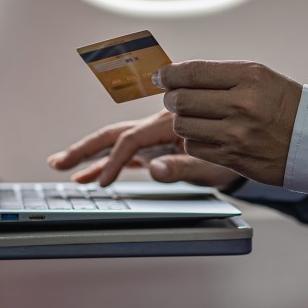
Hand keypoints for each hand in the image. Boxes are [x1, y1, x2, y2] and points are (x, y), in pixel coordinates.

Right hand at [47, 110, 240, 188]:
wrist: (251, 141)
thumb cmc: (235, 152)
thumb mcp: (213, 165)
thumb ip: (183, 166)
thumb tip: (154, 170)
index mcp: (169, 124)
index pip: (131, 140)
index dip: (113, 161)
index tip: (102, 183)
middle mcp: (159, 125)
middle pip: (114, 134)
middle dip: (85, 149)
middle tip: (57, 163)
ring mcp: (157, 135)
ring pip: (116, 140)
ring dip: (89, 153)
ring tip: (62, 165)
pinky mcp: (158, 145)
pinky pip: (127, 150)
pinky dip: (108, 161)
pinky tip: (91, 174)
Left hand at [156, 60, 301, 185]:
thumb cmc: (285, 106)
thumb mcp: (260, 78)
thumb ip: (220, 76)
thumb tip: (175, 76)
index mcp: (249, 77)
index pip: (192, 72)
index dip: (169, 75)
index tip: (161, 76)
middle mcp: (242, 104)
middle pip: (182, 99)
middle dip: (172, 98)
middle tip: (176, 98)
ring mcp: (237, 133)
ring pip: (183, 125)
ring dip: (182, 121)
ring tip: (196, 118)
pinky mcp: (233, 157)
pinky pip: (194, 147)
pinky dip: (195, 141)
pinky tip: (208, 135)